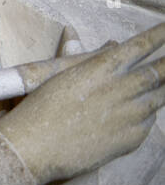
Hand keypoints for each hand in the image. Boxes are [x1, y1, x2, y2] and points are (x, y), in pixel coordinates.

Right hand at [0, 23, 164, 184]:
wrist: (31, 150)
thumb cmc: (37, 109)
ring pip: (159, 98)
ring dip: (160, 90)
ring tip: (160, 86)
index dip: (160, 35)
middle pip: (160, 71)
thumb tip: (111, 44)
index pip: (141, 45)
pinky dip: (145, 116)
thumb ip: (87, 58)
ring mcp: (129, 114)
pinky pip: (148, 123)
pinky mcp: (131, 138)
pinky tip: (136, 116)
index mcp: (101, 68)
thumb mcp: (56, 76)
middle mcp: (120, 88)